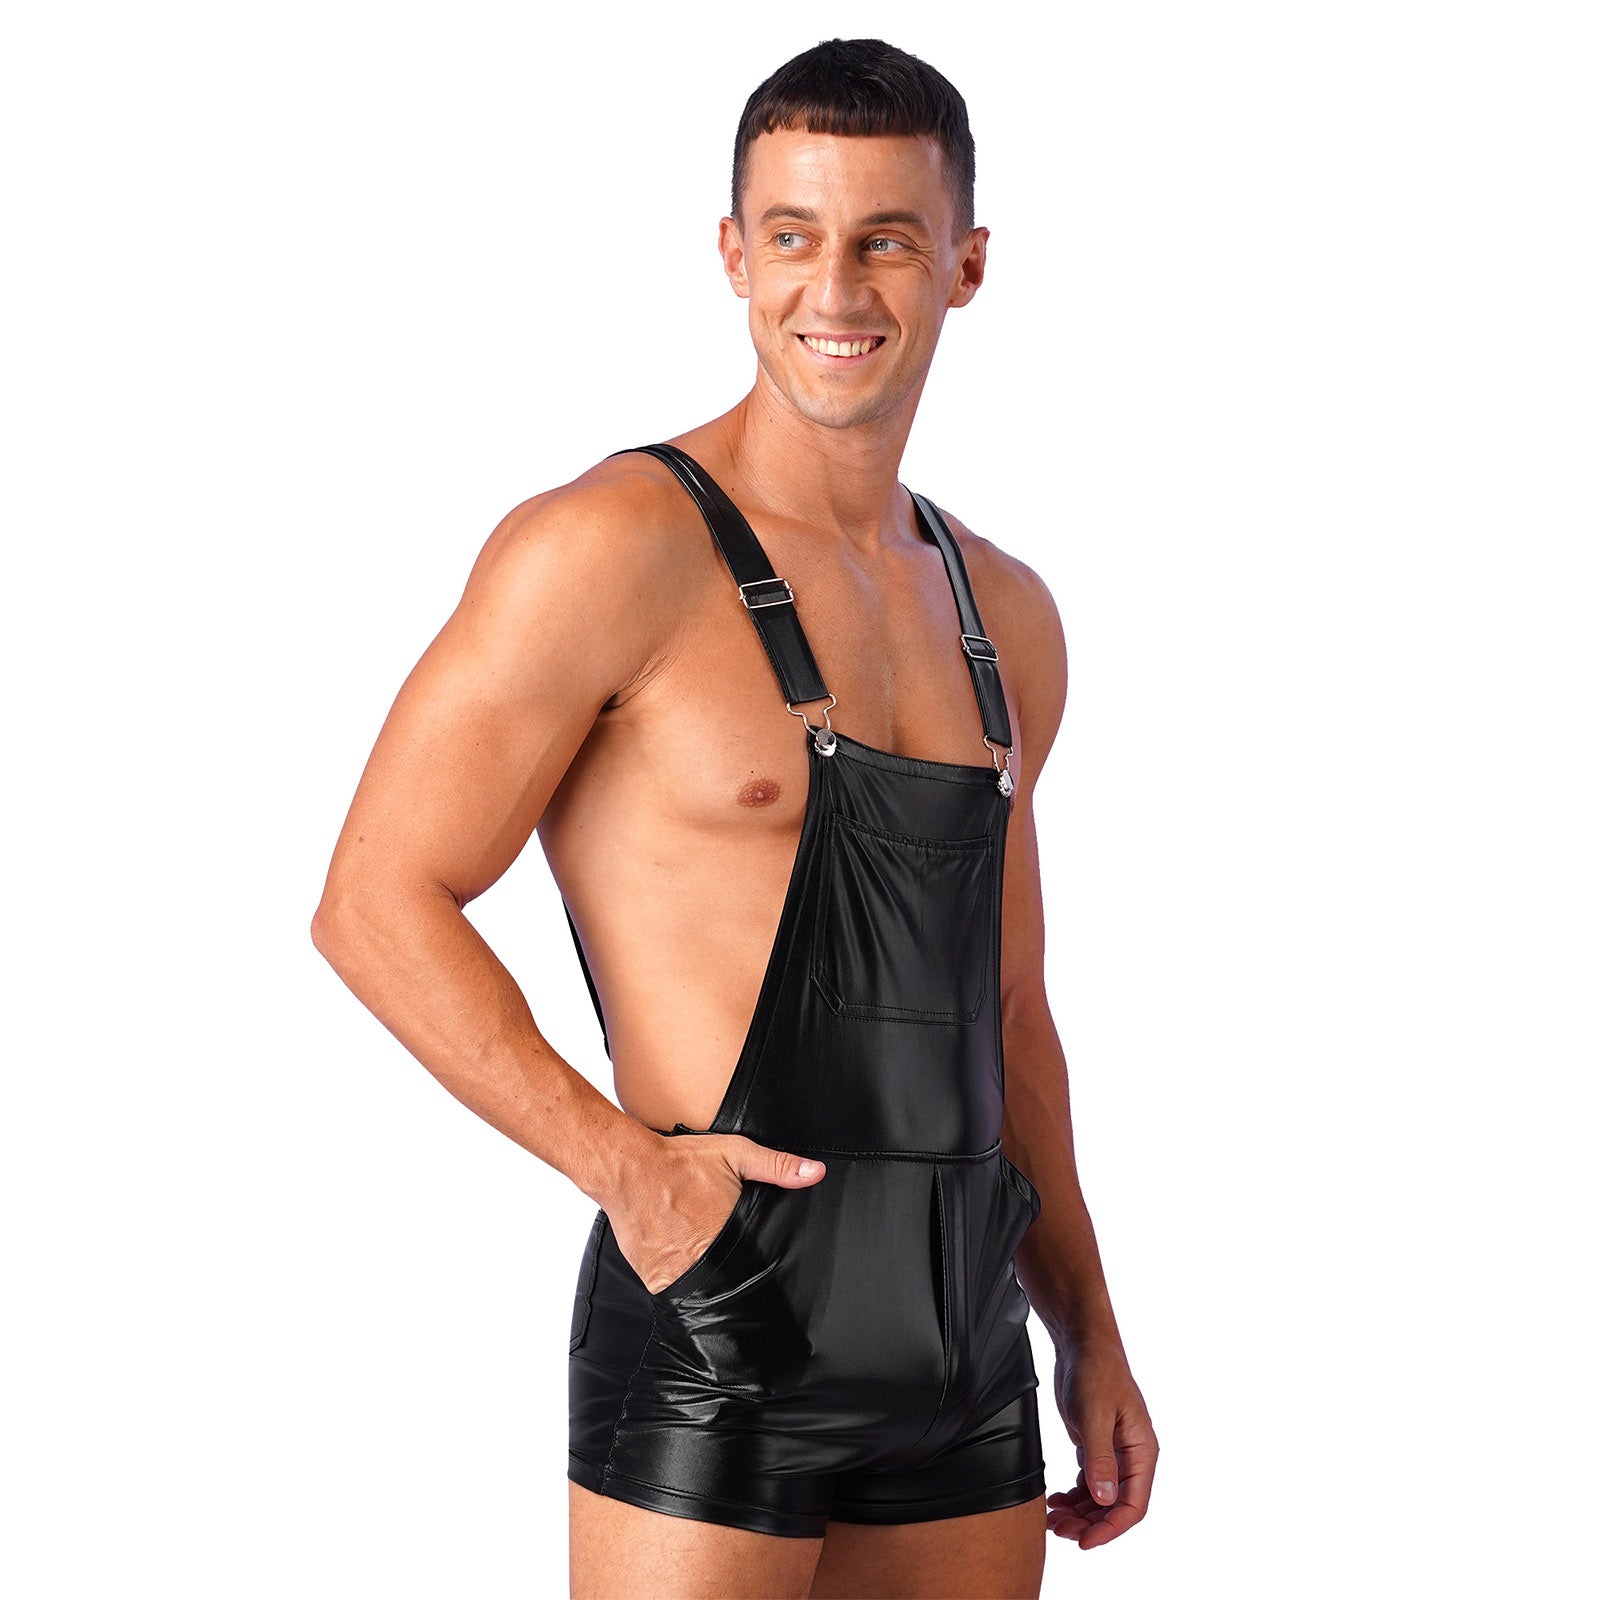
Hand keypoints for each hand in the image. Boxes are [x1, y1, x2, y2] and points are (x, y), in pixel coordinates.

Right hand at [608, 1132, 826, 1294]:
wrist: (628, 1169)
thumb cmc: (681, 1161)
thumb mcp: (735, 1154)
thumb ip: (777, 1166)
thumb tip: (816, 1173)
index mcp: (729, 1233)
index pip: (756, 1266)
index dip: (761, 1271)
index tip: (765, 1276)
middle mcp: (704, 1259)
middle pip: (730, 1282)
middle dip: (734, 1276)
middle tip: (734, 1266)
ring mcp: (676, 1273)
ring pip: (702, 1291)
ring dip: (707, 1281)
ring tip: (704, 1261)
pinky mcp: (654, 1278)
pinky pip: (674, 1291)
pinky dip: (680, 1281)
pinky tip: (682, 1263)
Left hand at [1045, 1339, 1157, 1548]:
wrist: (1082, 1342)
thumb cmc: (1096, 1371)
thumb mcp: (1094, 1414)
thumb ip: (1100, 1458)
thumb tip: (1105, 1499)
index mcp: (1142, 1451)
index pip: (1134, 1505)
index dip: (1110, 1529)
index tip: (1084, 1542)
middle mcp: (1131, 1456)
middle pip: (1115, 1507)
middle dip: (1089, 1524)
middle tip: (1059, 1530)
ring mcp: (1113, 1452)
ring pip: (1100, 1498)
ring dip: (1079, 1513)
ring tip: (1052, 1519)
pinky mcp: (1095, 1445)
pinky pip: (1088, 1482)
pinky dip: (1073, 1496)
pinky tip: (1055, 1501)